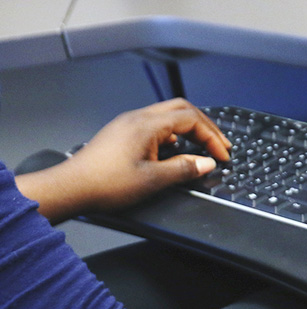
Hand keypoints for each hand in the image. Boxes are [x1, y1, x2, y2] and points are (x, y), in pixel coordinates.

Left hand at [18, 99, 230, 221]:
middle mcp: (137, 118)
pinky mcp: (122, 133)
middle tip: (219, 144)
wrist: (71, 188)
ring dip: (189, 128)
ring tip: (202, 146)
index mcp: (147, 125)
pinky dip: (173, 134)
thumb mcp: (153, 180)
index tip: (222, 155)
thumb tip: (206, 163)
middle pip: (181, 109)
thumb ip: (183, 169)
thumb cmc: (105, 184)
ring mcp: (128, 124)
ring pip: (167, 115)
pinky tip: (175, 150)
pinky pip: (154, 125)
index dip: (211, 136)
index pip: (191, 119)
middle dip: (205, 126)